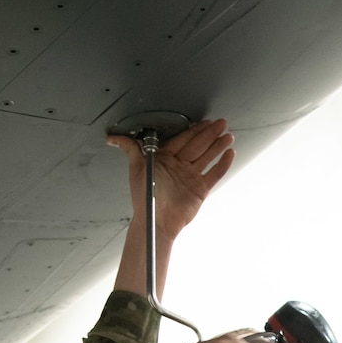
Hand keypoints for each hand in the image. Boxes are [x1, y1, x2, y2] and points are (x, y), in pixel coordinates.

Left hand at [110, 117, 234, 238]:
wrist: (156, 221)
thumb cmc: (145, 196)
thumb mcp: (136, 168)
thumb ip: (130, 149)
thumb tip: (112, 138)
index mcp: (166, 158)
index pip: (183, 139)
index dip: (195, 129)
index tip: (205, 121)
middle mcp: (179, 166)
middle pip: (198, 145)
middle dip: (210, 133)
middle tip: (221, 123)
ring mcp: (191, 177)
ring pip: (207, 157)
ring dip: (218, 146)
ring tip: (228, 135)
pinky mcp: (200, 189)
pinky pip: (214, 174)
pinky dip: (222, 164)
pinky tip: (229, 154)